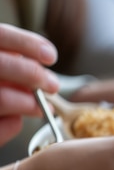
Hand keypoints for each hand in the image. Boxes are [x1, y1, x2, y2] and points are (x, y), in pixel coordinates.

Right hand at [0, 23, 59, 143]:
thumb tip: (33, 66)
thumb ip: (9, 66)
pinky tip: (16, 122)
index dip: (26, 43)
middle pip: (0, 65)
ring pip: (1, 98)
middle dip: (33, 75)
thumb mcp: (2, 75)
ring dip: (28, 103)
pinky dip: (10, 126)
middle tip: (52, 86)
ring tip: (40, 108)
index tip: (51, 56)